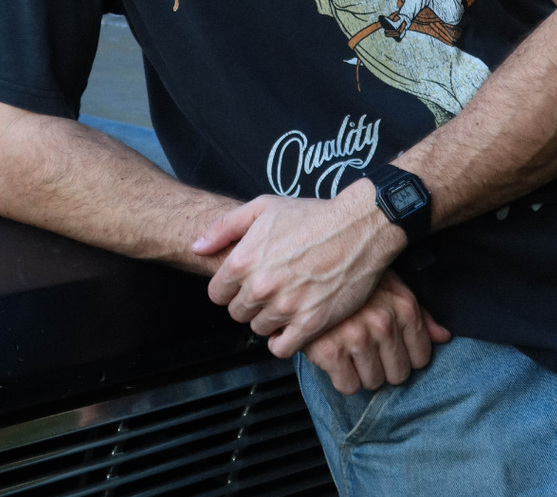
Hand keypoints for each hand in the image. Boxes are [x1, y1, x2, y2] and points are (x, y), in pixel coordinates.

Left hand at [192, 187, 404, 357]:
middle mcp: (260, 286)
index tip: (248, 281)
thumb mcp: (263, 207)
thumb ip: (224, 227)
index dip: (231, 288)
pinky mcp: (311, 323)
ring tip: (286, 300)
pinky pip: (281, 348)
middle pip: (237, 313)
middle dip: (250, 302)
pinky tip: (293, 324)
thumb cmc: (312, 215)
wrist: (359, 227)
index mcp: (243, 260)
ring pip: (259, 330)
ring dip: (269, 319)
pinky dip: (284, 340)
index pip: (217, 294)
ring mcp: (286, 307)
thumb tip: (197, 248)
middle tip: (271, 288)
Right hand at [303, 270, 450, 394]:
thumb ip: (420, 314)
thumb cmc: (351, 278)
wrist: (306, 270)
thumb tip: (444, 337)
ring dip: (362, 371)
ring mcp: (356, 337)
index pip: (420, 357)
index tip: (388, 346)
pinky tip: (335, 355)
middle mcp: (383, 322)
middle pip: (398, 374)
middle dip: (383, 365)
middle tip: (366, 348)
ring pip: (374, 382)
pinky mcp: (330, 351)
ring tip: (349, 348)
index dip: (404, 355)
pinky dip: (341, 377)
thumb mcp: (390, 285)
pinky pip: (348, 386)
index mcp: (403, 306)